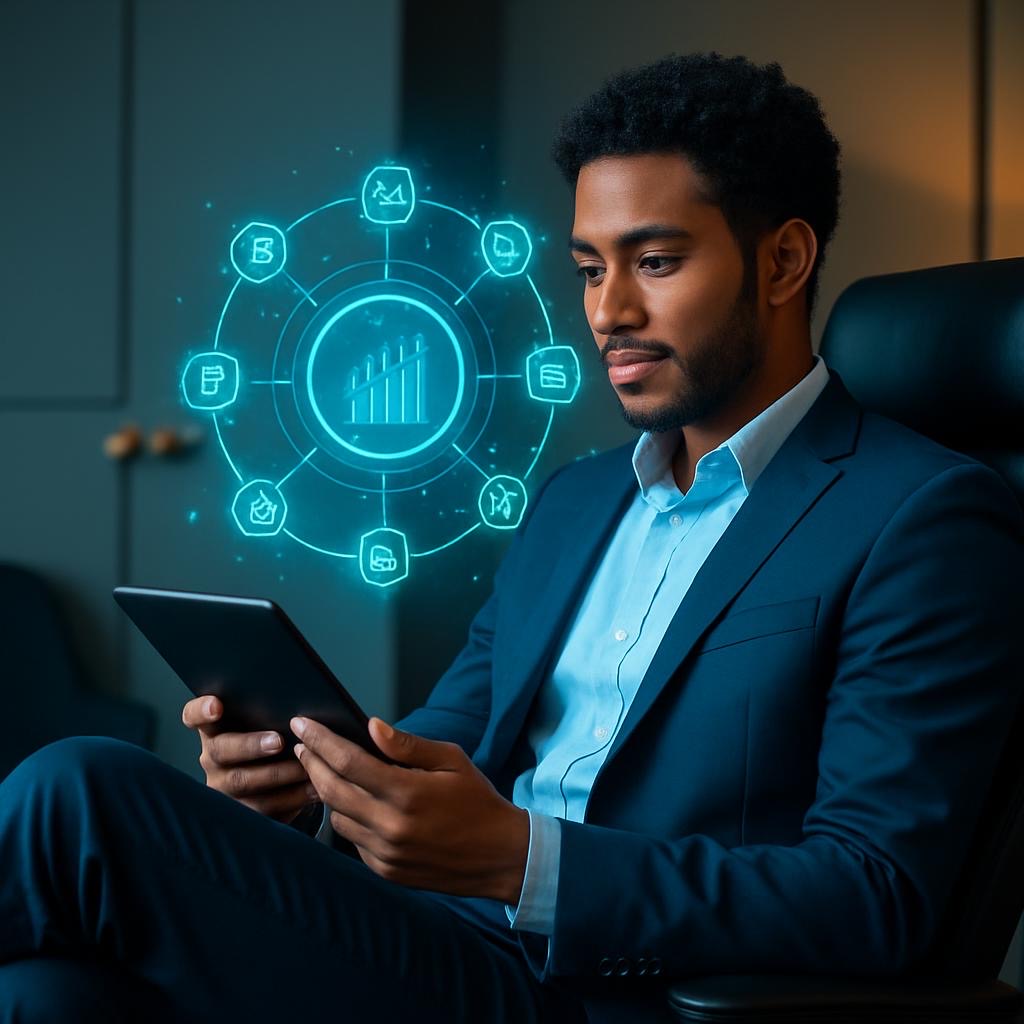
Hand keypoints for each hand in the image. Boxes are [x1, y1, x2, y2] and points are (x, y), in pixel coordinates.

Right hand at [182, 695, 319, 823]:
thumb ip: (271, 713)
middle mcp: (212, 758)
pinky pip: (262, 808)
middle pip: (222, 750)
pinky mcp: (241, 812)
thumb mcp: (267, 725)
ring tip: (305, 767)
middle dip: (251, 745)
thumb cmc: (274, 739)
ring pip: (243, 782)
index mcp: (214, 729)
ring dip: (278, 774)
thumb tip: (299, 706)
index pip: (193, 716)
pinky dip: (291, 798)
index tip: (216, 706)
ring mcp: (222, 787)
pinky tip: (313, 788)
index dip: (201, 711)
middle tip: (278, 741)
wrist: (280, 782)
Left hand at [291, 716, 529, 903]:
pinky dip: (348, 818)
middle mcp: (390, 826)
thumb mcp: (452, 760)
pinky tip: (354, 803)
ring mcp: (385, 853)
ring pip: (337, 817)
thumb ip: (408, 745)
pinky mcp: (385, 871)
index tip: (302, 724)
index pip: (348, 761)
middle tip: (301, 744)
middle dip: (311, 763)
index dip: (320, 740)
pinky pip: (353, 841)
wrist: (499, 855)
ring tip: (325, 771)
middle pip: (332, 789)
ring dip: (327, 792)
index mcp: (407, 793)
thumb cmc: (477, 801)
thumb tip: (371, 725)